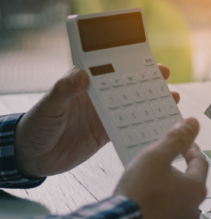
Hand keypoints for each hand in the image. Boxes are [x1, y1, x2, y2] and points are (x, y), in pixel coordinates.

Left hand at [15, 65, 179, 176]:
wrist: (31, 157)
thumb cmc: (34, 127)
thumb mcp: (48, 107)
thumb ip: (63, 90)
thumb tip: (81, 74)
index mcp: (83, 86)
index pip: (110, 70)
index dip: (130, 64)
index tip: (149, 61)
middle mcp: (96, 98)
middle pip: (126, 86)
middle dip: (147, 81)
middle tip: (166, 79)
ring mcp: (102, 116)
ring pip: (132, 105)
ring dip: (150, 102)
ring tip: (170, 99)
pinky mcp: (105, 134)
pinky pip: (128, 126)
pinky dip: (143, 124)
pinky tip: (157, 123)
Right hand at [114, 118, 208, 218]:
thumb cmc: (138, 194)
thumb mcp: (156, 157)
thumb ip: (176, 139)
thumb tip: (192, 123)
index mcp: (196, 189)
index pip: (200, 162)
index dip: (190, 149)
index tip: (184, 143)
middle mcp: (193, 207)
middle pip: (190, 181)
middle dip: (178, 168)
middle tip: (164, 160)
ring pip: (179, 197)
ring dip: (169, 186)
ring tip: (151, 179)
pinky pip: (168, 211)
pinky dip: (161, 202)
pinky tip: (146, 197)